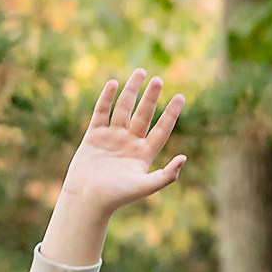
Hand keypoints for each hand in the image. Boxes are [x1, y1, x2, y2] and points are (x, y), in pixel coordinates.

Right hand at [39, 70, 186, 265]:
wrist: (87, 199)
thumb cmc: (117, 196)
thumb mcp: (145, 186)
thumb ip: (166, 175)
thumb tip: (184, 158)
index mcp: (144, 154)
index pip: (162, 129)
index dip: (171, 114)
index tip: (181, 97)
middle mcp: (129, 143)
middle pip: (143, 114)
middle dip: (151, 97)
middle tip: (159, 80)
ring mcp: (112, 137)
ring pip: (124, 108)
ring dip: (131, 91)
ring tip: (140, 72)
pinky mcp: (94, 135)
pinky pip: (102, 112)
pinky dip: (107, 98)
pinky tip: (114, 83)